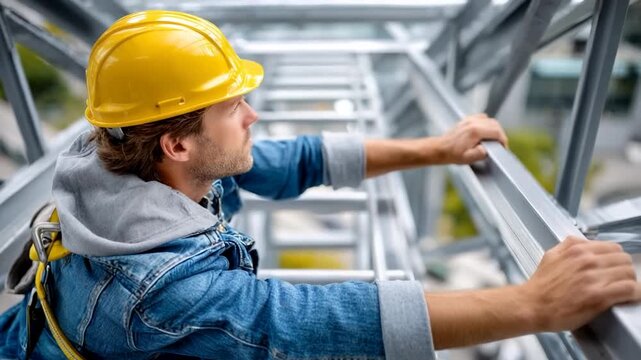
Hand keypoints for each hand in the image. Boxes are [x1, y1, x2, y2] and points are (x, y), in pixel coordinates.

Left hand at [435, 113, 507, 163]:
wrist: (440, 149)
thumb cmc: (452, 154)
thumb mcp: (468, 158)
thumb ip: (480, 154)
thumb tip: (488, 150)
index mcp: (475, 131)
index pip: (496, 132)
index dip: (503, 140)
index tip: (503, 147)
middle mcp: (473, 122)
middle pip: (495, 124)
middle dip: (500, 134)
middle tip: (500, 144)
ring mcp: (469, 120)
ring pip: (489, 120)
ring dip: (494, 129)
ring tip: (494, 139)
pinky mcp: (466, 120)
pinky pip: (482, 118)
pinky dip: (487, 124)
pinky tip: (485, 132)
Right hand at [521, 236, 640, 331]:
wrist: (532, 305)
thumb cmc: (540, 285)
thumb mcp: (550, 255)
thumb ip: (567, 245)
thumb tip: (582, 243)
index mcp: (577, 249)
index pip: (613, 248)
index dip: (616, 259)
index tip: (614, 268)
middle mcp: (587, 261)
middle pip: (624, 260)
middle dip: (624, 270)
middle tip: (618, 280)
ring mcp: (593, 278)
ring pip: (629, 273)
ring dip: (629, 282)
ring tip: (623, 290)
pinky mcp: (598, 296)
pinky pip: (628, 289)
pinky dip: (632, 293)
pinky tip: (626, 297)